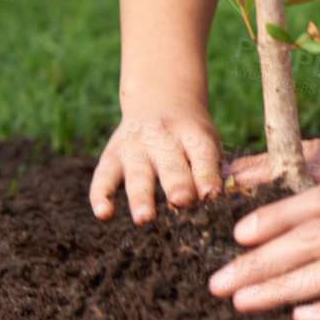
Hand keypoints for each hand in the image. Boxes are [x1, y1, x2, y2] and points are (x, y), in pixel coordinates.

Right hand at [90, 93, 223, 222]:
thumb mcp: (209, 139)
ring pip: (138, 174)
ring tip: (144, 219)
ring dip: (141, 197)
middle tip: (182, 202)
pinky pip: (103, 177)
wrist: (160, 100)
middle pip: (170, 165)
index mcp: (193, 134)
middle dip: (177, 184)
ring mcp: (134, 146)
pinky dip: (100, 196)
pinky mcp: (111, 156)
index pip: (201, 154)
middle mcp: (162, 138)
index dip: (207, 174)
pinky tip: (103, 215)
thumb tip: (219, 196)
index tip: (211, 194)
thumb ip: (215, 166)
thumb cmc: (192, 134)